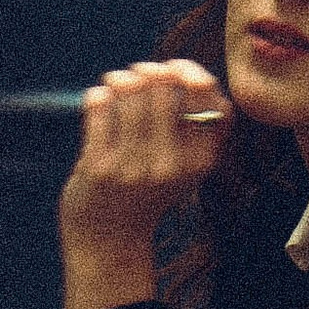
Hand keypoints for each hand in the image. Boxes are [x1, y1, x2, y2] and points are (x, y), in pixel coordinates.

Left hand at [57, 59, 230, 308]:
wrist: (109, 240)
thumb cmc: (146, 191)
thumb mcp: (184, 167)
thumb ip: (193, 127)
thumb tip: (182, 70)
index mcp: (200, 161)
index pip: (211, 101)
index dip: (192, 73)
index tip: (175, 68)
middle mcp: (171, 164)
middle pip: (164, 85)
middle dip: (148, 71)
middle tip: (138, 74)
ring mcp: (134, 165)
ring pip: (130, 90)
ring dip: (119, 79)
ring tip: (116, 82)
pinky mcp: (99, 166)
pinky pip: (99, 106)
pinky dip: (97, 96)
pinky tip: (98, 100)